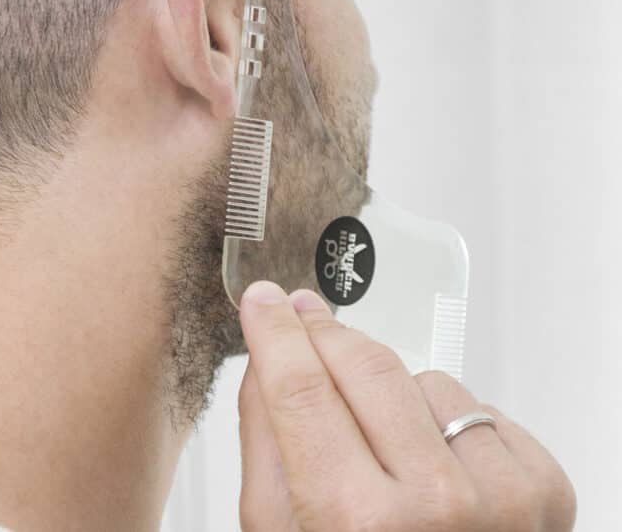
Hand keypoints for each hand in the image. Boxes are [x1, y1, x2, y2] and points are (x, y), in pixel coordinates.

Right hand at [238, 282, 575, 531]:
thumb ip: (266, 442)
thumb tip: (266, 359)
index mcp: (354, 523)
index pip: (302, 389)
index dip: (276, 333)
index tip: (265, 299)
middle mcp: (437, 506)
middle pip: (366, 364)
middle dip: (326, 333)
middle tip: (304, 318)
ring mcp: (500, 493)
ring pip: (426, 379)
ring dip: (395, 396)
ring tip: (387, 448)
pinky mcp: (543, 485)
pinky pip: (477, 407)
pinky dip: (449, 425)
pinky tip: (439, 467)